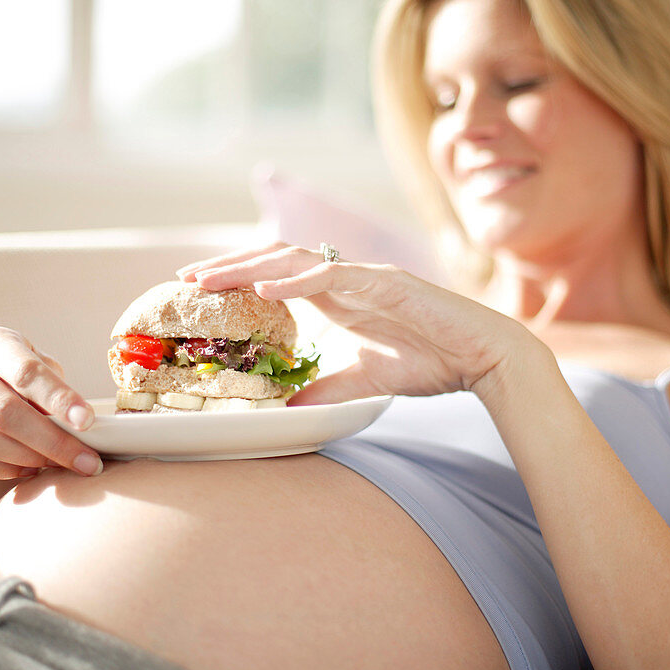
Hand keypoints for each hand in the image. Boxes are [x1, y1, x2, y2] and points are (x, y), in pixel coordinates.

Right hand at [0, 327, 102, 479]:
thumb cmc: (15, 374)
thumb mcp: (37, 365)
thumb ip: (54, 390)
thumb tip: (78, 427)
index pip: (26, 372)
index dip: (59, 399)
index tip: (88, 422)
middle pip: (4, 411)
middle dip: (51, 442)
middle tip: (86, 462)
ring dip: (24, 459)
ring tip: (56, 466)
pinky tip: (28, 470)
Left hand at [176, 242, 535, 404]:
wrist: (483, 358)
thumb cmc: (430, 361)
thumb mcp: (363, 382)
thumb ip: (324, 389)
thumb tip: (285, 408)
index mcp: (337, 297)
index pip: (275, 278)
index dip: (235, 280)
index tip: (197, 291)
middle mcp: (345, 279)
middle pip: (275, 261)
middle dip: (228, 267)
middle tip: (186, 279)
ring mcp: (365, 276)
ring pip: (296, 261)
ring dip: (250, 267)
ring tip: (210, 279)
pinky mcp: (387, 282)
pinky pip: (335, 276)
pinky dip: (298, 282)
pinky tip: (265, 289)